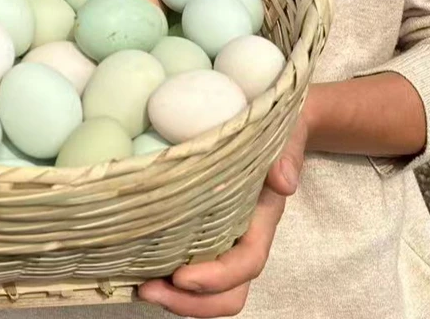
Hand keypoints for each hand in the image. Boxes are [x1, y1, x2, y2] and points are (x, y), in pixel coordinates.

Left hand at [138, 113, 308, 316]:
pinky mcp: (206, 232)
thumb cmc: (279, 130)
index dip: (216, 278)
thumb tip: (283, 181)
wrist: (279, 127)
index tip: (181, 276)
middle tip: (148, 290)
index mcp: (263, 219)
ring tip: (142, 286)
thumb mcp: (286, 134)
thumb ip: (287, 155)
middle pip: (229, 293)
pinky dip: (171, 280)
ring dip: (178, 299)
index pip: (247, 262)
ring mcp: (226, 239)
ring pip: (212, 292)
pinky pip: (194, 269)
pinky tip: (142, 268)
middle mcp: (245, 237)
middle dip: (191, 303)